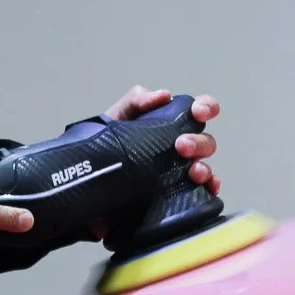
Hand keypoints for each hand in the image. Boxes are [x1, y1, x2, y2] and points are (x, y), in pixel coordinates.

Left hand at [102, 85, 222, 196]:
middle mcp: (179, 151)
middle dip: (198, 142)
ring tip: (192, 172)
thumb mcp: (114, 119)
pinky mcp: (174, 199)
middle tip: (181, 146)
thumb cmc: (104, 150)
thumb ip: (134, 101)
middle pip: (204, 142)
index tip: (198, 112)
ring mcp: (179, 175)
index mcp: (169, 127)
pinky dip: (209, 190)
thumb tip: (163, 95)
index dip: (206, 108)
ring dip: (204, 168)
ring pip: (204, 169)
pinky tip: (205, 188)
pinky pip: (201, 194)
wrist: (86, 188)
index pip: (197, 112)